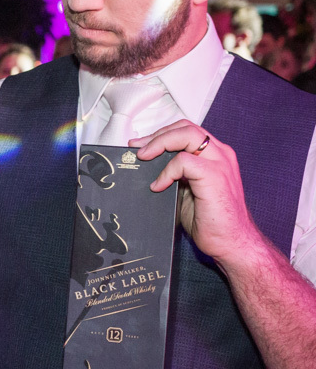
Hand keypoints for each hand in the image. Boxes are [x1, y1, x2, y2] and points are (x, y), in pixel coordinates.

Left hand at [131, 121, 257, 262]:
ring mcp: (220, 164)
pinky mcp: (215, 176)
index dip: (162, 134)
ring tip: (143, 158)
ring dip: (159, 144)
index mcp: (215, 156)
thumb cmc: (211, 220)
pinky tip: (159, 185)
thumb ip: (176, 175)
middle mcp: (220, 155)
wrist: (231, 242)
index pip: (187, 131)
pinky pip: (185, 161)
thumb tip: (148, 167)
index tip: (140, 145)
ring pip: (186, 135)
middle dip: (156, 135)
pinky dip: (167, 171)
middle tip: (137, 148)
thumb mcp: (187, 191)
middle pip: (186, 127)